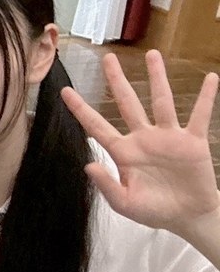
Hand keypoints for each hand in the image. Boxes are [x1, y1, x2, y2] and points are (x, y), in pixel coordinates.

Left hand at [61, 50, 218, 241]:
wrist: (186, 216)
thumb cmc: (153, 210)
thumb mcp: (124, 203)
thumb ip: (106, 185)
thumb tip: (88, 165)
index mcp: (123, 153)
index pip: (97, 127)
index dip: (81, 110)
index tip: (65, 92)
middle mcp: (143, 138)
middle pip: (127, 103)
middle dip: (117, 81)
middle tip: (108, 58)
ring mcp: (168, 137)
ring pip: (161, 101)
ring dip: (158, 78)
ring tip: (153, 55)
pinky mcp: (192, 141)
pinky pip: (200, 115)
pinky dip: (206, 97)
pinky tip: (211, 79)